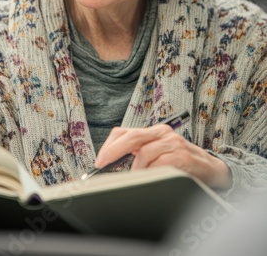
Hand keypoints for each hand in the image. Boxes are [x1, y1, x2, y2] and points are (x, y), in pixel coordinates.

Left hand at [95, 125, 231, 189]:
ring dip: (136, 170)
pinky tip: (152, 178)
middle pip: (131, 138)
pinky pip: (160, 165)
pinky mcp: (183, 157)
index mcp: (154, 131)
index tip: (100, 161)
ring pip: (144, 154)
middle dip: (113, 152)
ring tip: (138, 179)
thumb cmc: (181, 162)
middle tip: (102, 165)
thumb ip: (139, 154)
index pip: (125, 132)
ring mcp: (173, 143)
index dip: (109, 145)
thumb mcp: (158, 153)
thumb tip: (111, 164)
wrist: (211, 169)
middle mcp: (163, 133)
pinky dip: (151, 173)